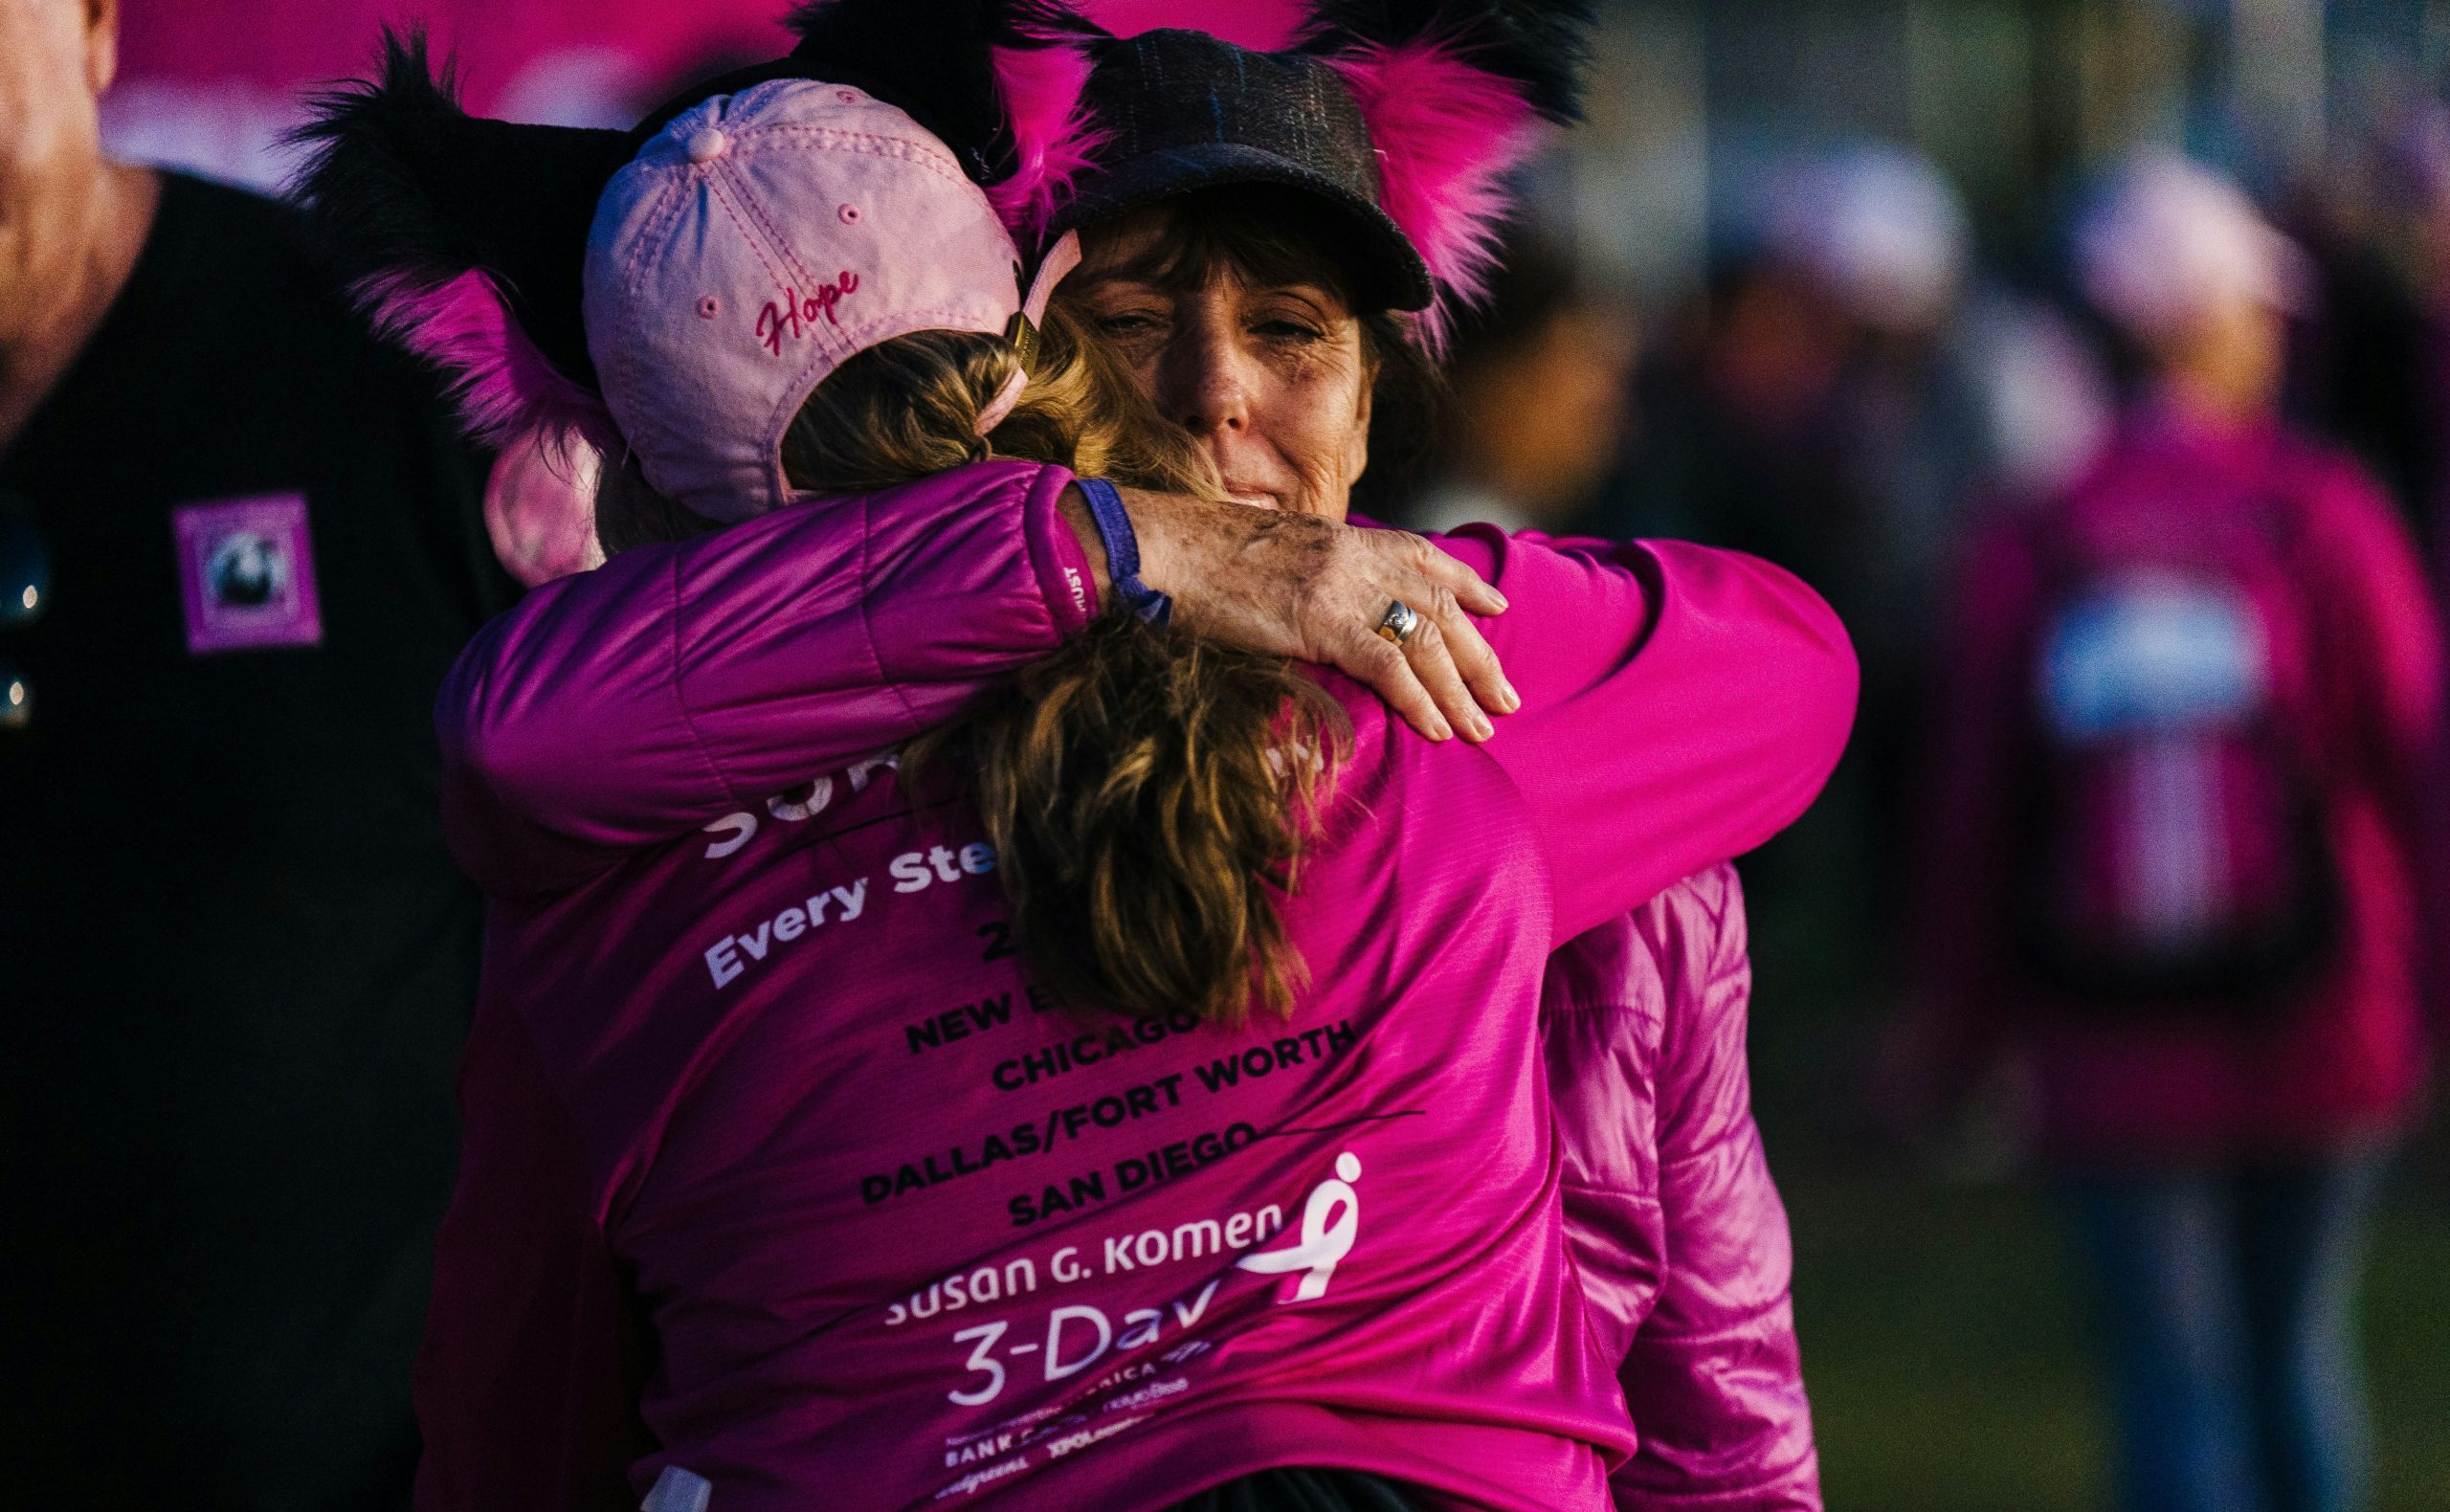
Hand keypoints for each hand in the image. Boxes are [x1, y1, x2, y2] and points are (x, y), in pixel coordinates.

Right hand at [1110, 489, 1518, 741]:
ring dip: (1461, 689)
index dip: (1465, 584)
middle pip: (1439, 607)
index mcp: (1344, 538)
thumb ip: (1311, 574)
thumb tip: (1319, 603)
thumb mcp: (1272, 553)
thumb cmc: (1200, 557)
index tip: (1496, 607)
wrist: (1163, 546)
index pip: (1423, 556)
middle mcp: (1355, 557)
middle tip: (1508, 697)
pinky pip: (1387, 664)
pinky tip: (1439, 728)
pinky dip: (1419, 699)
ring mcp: (1341, 587)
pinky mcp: (1320, 621)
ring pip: (1425, 639)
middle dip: (1479, 656)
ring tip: (1484, 726)